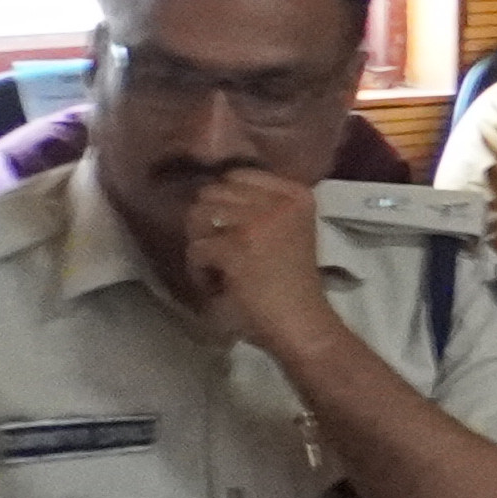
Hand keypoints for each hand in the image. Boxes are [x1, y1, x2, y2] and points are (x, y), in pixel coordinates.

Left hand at [178, 165, 338, 351]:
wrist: (300, 322)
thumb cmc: (291, 280)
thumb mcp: (288, 229)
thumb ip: (261, 205)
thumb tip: (208, 196)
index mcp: (297, 195)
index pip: (238, 175)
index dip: (226, 201)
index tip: (234, 227)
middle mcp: (279, 202)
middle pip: (214, 192)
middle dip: (209, 221)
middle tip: (222, 249)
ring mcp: (257, 223)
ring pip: (198, 216)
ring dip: (201, 243)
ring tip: (217, 265)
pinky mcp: (235, 248)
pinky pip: (196, 249)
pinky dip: (199, 270)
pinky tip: (217, 283)